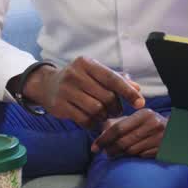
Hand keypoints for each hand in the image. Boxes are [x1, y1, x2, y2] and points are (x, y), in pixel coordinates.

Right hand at [24, 57, 144, 128]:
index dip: (128, 92)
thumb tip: (137, 88)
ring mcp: (66, 90)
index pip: (112, 78)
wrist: (47, 85)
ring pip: (96, 109)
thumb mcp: (95, 74)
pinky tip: (93, 120)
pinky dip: (93, 123)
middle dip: (116, 107)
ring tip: (104, 114)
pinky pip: (84, 119)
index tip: (140, 103)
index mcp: (87, 64)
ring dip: (104, 116)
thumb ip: (117, 79)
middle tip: (116, 111)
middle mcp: (75, 74)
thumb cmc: (79, 79)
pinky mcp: (60, 106)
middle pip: (106, 97)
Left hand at [92, 108, 165, 157]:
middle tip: (106, 152)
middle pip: (124, 142)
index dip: (104, 139)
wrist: (178, 131)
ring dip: (121, 154)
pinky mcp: (162, 150)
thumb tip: (101, 131)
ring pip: (131, 151)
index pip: (118, 128)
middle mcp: (153, 125)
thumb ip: (120, 123)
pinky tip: (132, 154)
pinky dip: (134, 157)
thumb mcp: (138, 118)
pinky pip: (141, 156)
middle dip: (111, 149)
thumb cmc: (151, 124)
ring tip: (116, 153)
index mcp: (144, 114)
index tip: (94, 147)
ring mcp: (159, 139)